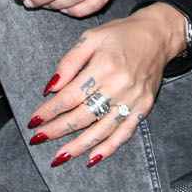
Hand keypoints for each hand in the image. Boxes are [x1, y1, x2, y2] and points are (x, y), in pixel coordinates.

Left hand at [25, 4, 185, 166]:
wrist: (158, 36)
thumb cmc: (122, 34)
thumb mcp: (91, 37)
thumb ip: (69, 62)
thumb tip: (51, 87)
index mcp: (104, 65)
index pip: (70, 96)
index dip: (49, 110)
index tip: (34, 121)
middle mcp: (119, 85)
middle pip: (82, 115)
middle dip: (57, 130)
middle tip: (39, 139)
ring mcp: (132, 99)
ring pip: (101, 129)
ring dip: (78, 145)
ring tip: (59, 156)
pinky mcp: (143, 107)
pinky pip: (124, 133)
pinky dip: (108, 148)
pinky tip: (92, 158)